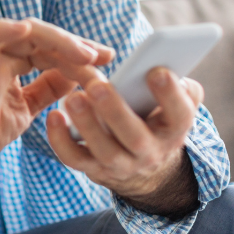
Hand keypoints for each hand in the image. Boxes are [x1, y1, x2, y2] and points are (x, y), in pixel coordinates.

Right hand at [0, 18, 114, 217]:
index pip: (51, 48)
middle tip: (103, 56)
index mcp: (13, 62)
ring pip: (27, 33)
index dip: (79, 52)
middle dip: (76, 45)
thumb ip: (48, 88)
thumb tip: (76, 76)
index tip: (106, 59)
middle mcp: (2, 54)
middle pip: (44, 37)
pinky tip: (26, 28)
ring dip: (59, 40)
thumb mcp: (27, 108)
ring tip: (85, 54)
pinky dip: (5, 29)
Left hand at [46, 67, 204, 214]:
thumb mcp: (173, 105)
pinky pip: (75, 158)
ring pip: (105, 150)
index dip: (170, 95)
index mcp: (173, 130)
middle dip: (116, 111)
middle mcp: (150, 152)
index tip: (156, 71)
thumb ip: (178, 86)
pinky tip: (53, 116)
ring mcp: (121, 164)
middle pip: (136, 138)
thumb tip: (168, 64)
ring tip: (73, 98)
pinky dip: (61, 140)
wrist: (143, 167)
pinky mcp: (94, 169)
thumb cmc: (154, 119)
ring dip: (87, 124)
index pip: (180, 115)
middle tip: (98, 86)